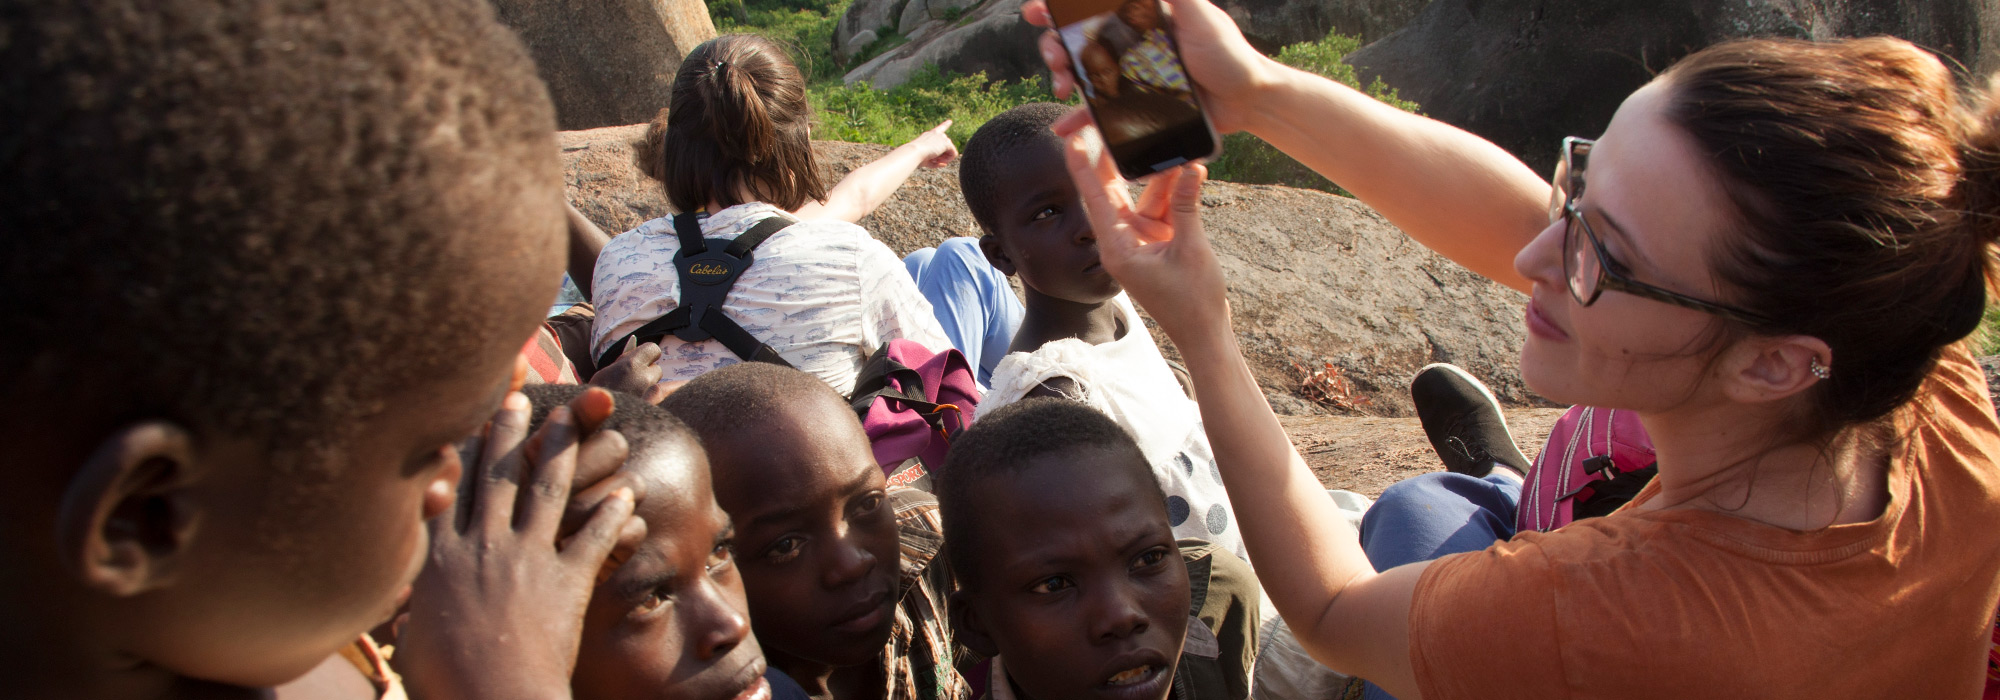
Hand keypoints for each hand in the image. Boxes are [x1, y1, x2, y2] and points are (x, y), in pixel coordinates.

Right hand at [396, 388, 646, 699]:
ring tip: (571, 418)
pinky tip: (628, 492)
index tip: (461, 417)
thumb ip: (411, 613)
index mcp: (439, 559)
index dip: (456, 449)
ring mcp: (526, 558)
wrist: (489, 699)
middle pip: (496, 476)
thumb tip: (401, 611)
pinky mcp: (565, 580)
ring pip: (547, 490)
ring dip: (561, 449)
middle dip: (507, 431)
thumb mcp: (411, 639)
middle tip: (517, 394)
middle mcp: (481, 546)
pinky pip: (593, 536)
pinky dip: (613, 514)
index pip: (447, 490)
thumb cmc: (443, 683)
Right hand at [589, 342, 671, 403]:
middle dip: (648, 375)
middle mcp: (644, 378)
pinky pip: (667, 396)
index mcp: (629, 365)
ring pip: (659, 386)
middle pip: (657, 370)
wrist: (591, 425)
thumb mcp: (603, 373)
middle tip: (634, 384)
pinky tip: (672, 393)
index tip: (643, 361)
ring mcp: (650, 395)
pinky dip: (666, 395)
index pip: (653, 349)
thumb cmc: (596, 397)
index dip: (648, 355)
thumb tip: (634, 341)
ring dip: (650, 389)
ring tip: (634, 398)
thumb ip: (621, 359)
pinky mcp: (654, 409)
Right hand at [906, 120, 957, 167]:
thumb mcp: (926, 161)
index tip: (950, 121)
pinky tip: (940, 160)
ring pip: (950, 150)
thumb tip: (945, 164)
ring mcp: (942, 137)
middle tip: (934, 160)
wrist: (914, 152)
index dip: (945, 125)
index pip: (939, 129)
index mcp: (929, 135)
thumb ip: (936, 162)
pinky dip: (948, 159)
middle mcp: (936, 134)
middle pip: (946, 145)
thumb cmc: (916, 157)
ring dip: (945, 158)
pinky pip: (953, 153)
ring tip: (935, 160)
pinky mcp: (946, 142)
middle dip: (942, 156)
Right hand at [1023, 0, 1271, 133]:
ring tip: (1062, 84)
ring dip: (1060, 74)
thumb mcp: (1198, 14)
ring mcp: (1130, 73)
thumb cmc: (1228, 53)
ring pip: (1081, 71)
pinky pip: (1100, 110)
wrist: (1246, 99)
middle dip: (1054, 44)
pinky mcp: (1135, 104)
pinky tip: (1063, 127)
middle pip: (1076, 37)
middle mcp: (1129, 42)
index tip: (1038, 12)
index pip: (1090, 5)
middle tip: (1055, 56)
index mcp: (1139, 15)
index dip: (1059, 7)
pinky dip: (1078, 118)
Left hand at [1053, 112, 1229, 341]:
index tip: (1071, 139)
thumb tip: (1189, 167)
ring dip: (1161, 176)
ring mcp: (1140, 240)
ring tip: (1175, 148)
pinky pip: (1162, 207)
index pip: (1094, 199)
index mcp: (1117, 248)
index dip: (1083, 167)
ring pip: (1144, 196)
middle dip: (1115, 159)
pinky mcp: (1157, 241)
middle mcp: (1122, 241)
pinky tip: (1189, 171)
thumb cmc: (1192, 300)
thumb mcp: (1190, 248)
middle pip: (1113, 191)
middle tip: (1111, 124)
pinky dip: (1175, 192)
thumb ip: (1186, 206)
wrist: (1204, 332)